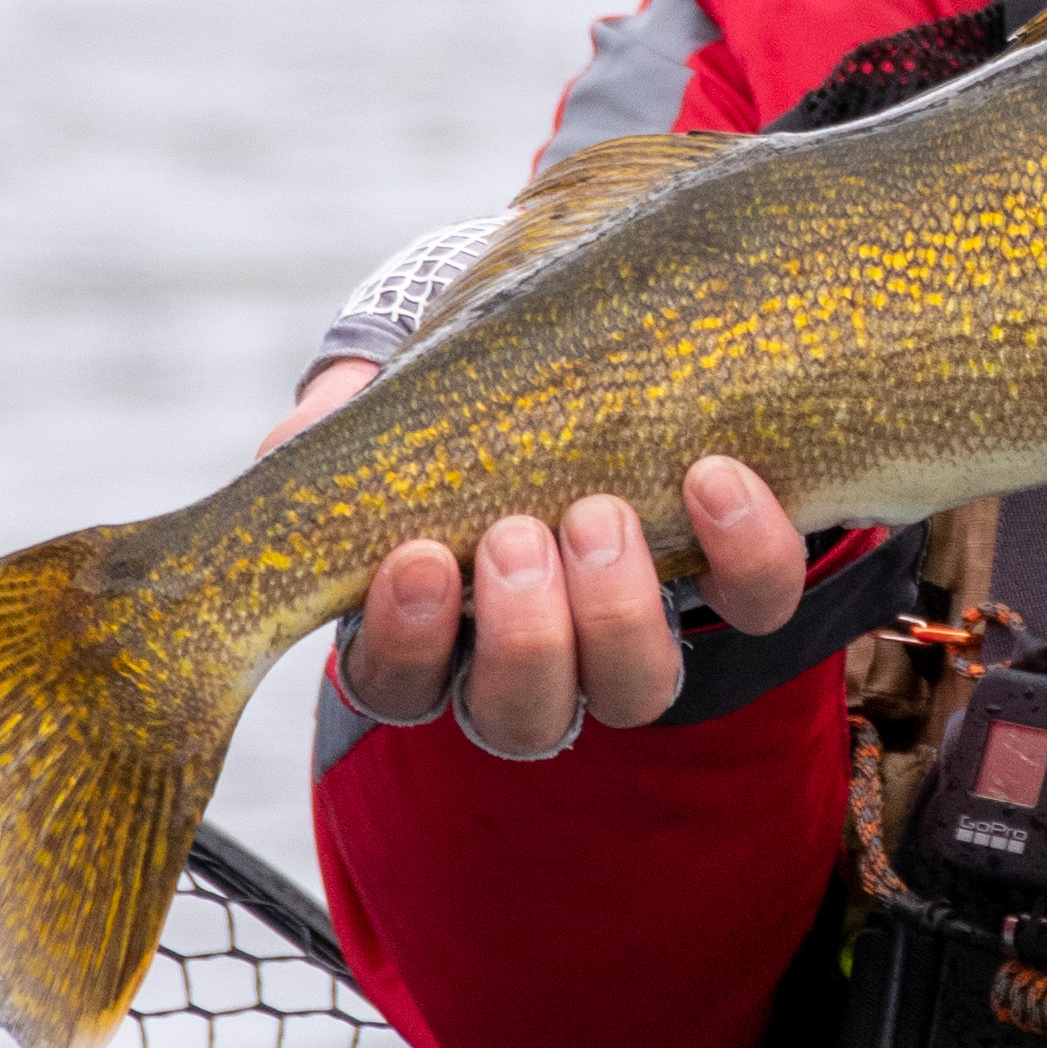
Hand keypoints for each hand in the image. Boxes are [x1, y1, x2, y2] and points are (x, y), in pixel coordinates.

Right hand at [264, 364, 809, 761]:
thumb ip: (342, 416)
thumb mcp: (391, 391)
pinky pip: (753, 604)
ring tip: (601, 515)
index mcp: (428, 626)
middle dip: (522, 638)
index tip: (414, 559)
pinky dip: (744, 551)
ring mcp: (635, 628)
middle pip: (523, 714)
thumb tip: (293, 444)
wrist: (581, 333)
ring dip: (617, 611)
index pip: (398, 683)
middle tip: (515, 539)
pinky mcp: (731, 579)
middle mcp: (534, 656)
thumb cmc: (462, 385)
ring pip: (635, 688)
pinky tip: (716, 477)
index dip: (405, 641)